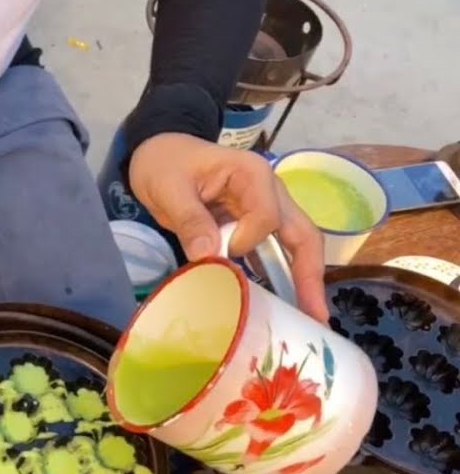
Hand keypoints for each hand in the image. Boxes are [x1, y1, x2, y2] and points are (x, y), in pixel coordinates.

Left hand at [129, 133, 328, 321]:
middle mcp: (271, 192)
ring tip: (309, 319)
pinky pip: (274, 254)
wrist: (158, 153)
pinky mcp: (254, 228)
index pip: (267, 216)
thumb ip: (190, 221)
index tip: (225, 253)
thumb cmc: (165, 164)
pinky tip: (282, 307)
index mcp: (253, 175)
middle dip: (310, 275)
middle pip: (302, 234)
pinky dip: (279, 278)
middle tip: (316, 316)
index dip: (249, 240)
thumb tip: (209, 257)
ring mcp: (267, 210)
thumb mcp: (169, 188)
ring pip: (296, 246)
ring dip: (302, 281)